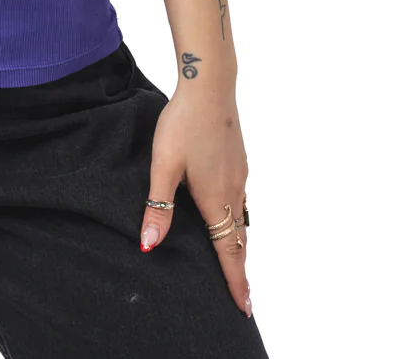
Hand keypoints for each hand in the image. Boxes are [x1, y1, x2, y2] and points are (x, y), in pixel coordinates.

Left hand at [137, 87, 251, 317]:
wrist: (210, 86)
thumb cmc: (183, 124)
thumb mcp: (164, 165)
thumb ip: (158, 205)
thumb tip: (150, 245)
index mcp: (215, 198)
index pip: (228, 250)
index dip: (235, 281)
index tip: (244, 307)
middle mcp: (233, 190)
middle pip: (239, 240)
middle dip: (241, 270)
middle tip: (243, 297)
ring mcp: (239, 174)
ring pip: (242, 219)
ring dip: (240, 245)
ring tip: (236, 263)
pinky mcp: (239, 159)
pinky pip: (241, 200)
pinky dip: (238, 219)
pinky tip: (230, 215)